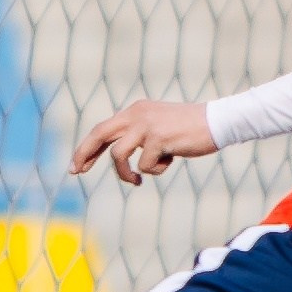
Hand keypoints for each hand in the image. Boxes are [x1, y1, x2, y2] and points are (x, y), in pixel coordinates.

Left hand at [69, 98, 219, 185]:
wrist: (217, 122)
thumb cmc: (189, 129)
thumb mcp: (158, 128)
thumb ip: (138, 136)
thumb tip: (119, 157)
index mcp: (135, 111)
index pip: (102, 129)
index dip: (87, 148)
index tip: (76, 166)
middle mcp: (136, 114)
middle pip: (99, 134)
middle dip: (83, 154)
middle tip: (74, 172)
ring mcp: (146, 126)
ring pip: (118, 155)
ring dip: (126, 173)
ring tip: (139, 180)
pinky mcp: (158, 138)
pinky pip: (145, 165)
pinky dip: (156, 169)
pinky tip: (171, 160)